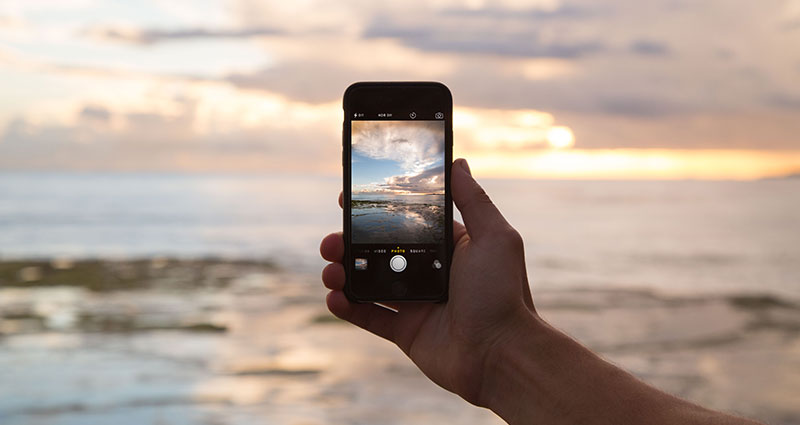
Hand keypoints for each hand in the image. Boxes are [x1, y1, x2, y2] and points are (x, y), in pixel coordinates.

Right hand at [319, 158, 536, 404]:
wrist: (502, 354)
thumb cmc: (503, 293)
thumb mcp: (494, 237)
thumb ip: (473, 200)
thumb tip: (458, 162)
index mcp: (448, 248)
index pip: (405, 223)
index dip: (376, 212)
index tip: (348, 200)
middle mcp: (430, 273)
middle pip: (379, 252)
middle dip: (350, 243)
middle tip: (331, 241)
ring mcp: (416, 303)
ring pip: (368, 282)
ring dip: (343, 273)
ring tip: (330, 270)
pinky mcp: (406, 332)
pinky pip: (369, 317)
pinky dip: (347, 307)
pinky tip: (334, 298)